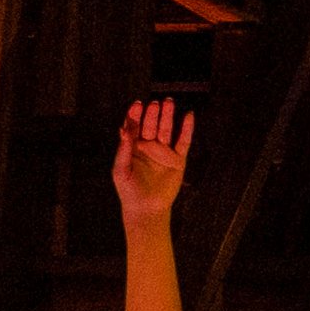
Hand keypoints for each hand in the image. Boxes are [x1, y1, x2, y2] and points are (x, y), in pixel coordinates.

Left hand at [109, 99, 192, 223]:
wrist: (147, 208)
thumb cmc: (129, 190)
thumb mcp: (120, 169)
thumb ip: (123, 149)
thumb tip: (123, 129)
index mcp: (133, 148)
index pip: (134, 127)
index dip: (135, 115)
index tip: (137, 104)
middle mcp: (149, 147)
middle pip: (151, 125)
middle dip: (153, 113)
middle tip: (155, 102)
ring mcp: (164, 152)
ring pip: (166, 129)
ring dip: (168, 116)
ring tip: (169, 102)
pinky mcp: (178, 159)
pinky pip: (184, 141)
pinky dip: (187, 128)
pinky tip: (188, 116)